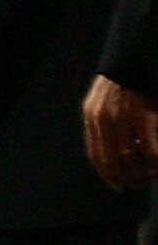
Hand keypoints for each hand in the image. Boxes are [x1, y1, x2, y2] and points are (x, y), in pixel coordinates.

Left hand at [83, 74, 157, 190]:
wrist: (133, 59)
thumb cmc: (125, 82)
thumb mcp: (104, 101)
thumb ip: (104, 123)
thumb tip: (116, 151)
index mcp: (92, 116)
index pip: (96, 154)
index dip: (107, 173)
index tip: (117, 185)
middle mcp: (103, 119)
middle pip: (112, 159)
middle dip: (126, 176)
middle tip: (138, 184)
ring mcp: (122, 118)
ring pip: (131, 156)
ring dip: (142, 170)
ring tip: (150, 175)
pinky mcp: (143, 117)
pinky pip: (149, 148)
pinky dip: (155, 160)